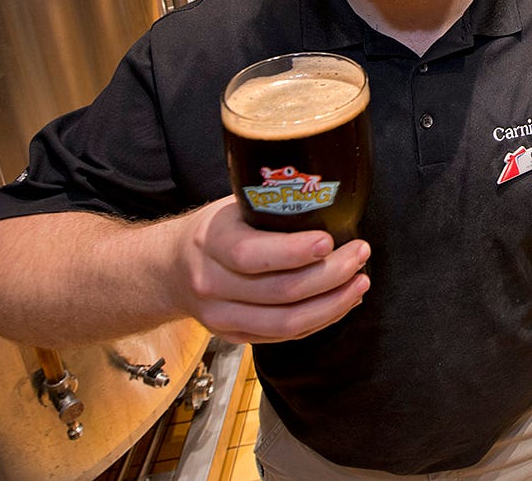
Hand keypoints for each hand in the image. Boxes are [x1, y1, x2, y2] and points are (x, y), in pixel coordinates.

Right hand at [170, 195, 370, 342]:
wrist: (172, 268)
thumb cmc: (217, 229)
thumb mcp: (234, 205)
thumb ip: (271, 205)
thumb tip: (330, 195)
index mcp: (211, 242)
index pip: (251, 255)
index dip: (295, 252)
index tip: (330, 240)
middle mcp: (212, 284)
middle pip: (280, 292)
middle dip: (331, 275)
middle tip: (360, 254)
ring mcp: (222, 317)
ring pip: (287, 322)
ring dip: (333, 303)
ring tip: (360, 282)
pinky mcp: (236, 336)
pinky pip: (285, 335)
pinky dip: (321, 320)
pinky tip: (343, 301)